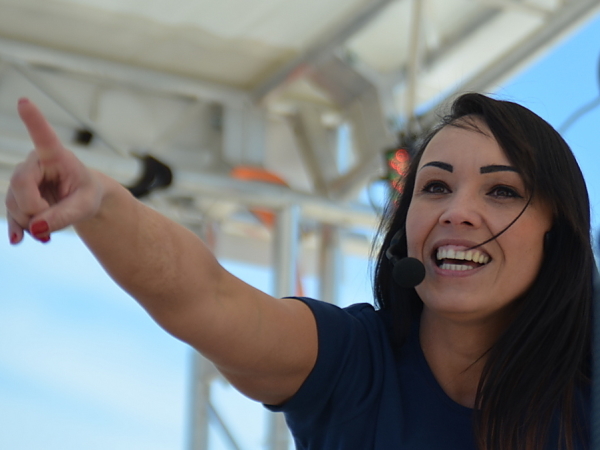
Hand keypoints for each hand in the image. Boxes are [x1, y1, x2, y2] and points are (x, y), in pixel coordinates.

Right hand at [5, 98, 104, 243]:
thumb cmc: (88, 194)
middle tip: (54, 218)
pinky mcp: (16, 197)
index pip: (43, 137)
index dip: (34, 120)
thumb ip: (64, 216)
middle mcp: (33, 163)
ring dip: (31, 223)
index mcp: (55, 156)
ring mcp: (22, 180)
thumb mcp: (85, 205)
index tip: (24, 101)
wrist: (82, 201)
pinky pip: (10, 215)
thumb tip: (37, 228)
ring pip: (13, 203)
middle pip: (19, 185)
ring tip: (51, 230)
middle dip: (34, 209)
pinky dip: (18, 230)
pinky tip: (20, 240)